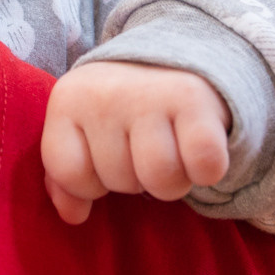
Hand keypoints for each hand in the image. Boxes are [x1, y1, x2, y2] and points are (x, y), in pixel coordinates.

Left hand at [40, 60, 231, 225]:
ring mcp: (150, 94)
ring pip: (161, 180)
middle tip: (145, 145)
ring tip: (171, 149)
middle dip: (135, 177)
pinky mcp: (195, 100)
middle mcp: (106, 93)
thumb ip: (67, 175)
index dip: (90, 183)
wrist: (174, 58)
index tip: (104, 158)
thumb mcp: (84, 132)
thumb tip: (73, 216)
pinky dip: (207, 169)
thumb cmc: (122, 110)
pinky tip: (198, 147)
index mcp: (69, 100)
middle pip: (119, 181)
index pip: (70, 175)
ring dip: (172, 179)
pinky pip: (204, 166)